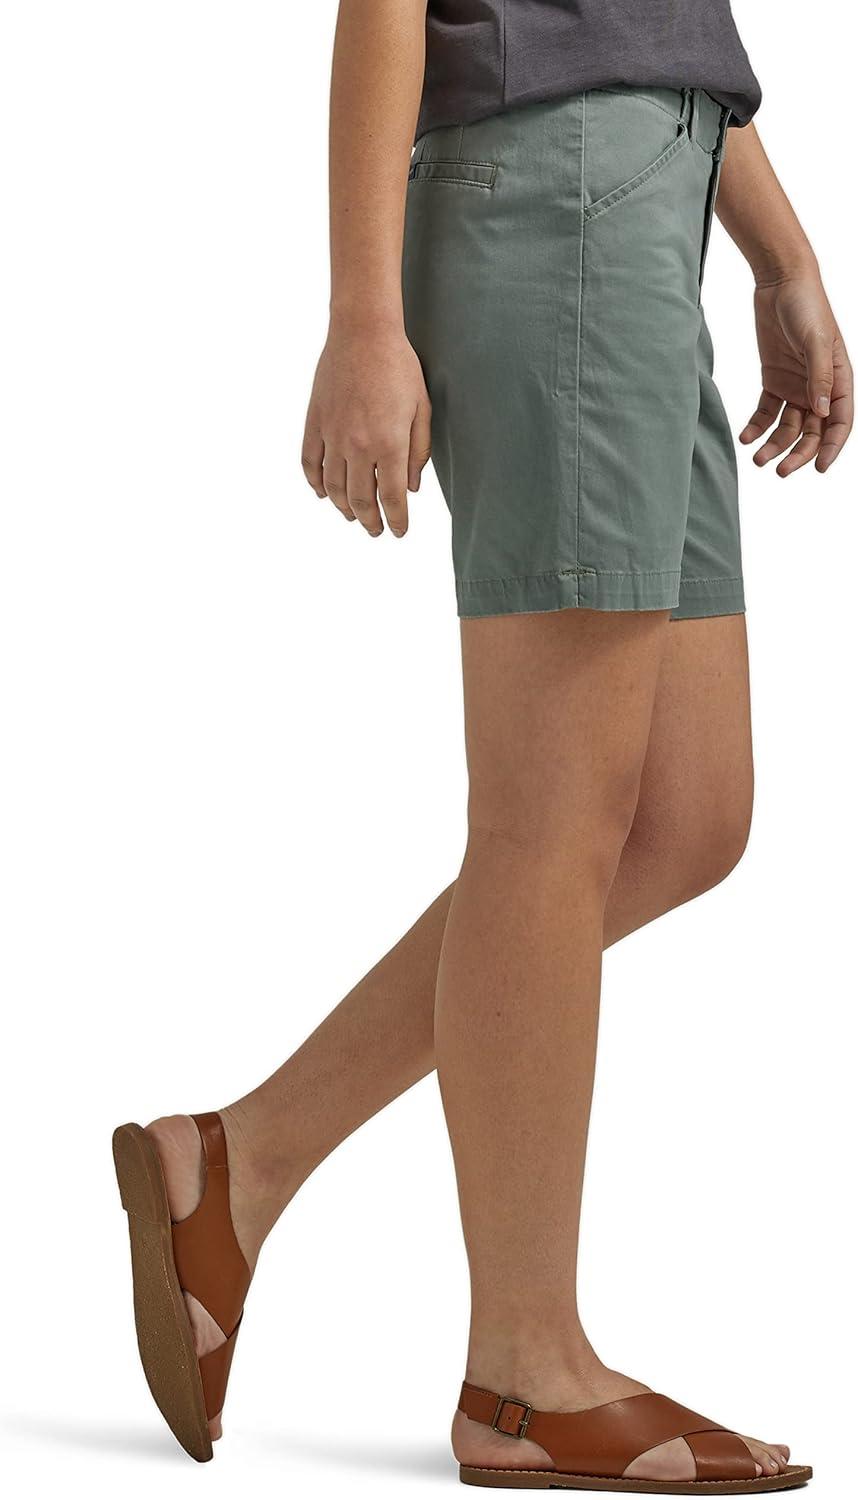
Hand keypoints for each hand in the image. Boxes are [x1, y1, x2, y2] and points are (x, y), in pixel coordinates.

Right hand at [301, 320, 431, 535]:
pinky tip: (322, 493)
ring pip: (333, 487)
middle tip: (375, 530)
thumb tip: (410, 488)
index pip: (391, 498)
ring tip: (353, 515)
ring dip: (343, 507)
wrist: (362, 333)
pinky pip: (309, 463)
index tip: (399, 531)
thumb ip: (418, 452)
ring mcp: (332, 435)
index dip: (396, 520)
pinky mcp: (314, 423)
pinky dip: (314, 483)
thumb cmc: (399, 367)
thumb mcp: (421, 409)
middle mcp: (358, 445)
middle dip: (369, 520)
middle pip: (360, 499)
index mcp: (389, 444)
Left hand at [740, 272, 852, 476]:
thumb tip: (822, 413)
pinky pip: (767, 412)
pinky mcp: (774, 381)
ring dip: (774, 445)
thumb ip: (819, 377)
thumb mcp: (816, 341)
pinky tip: (746, 438)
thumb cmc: (807, 305)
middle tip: (780, 471)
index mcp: (838, 380)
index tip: (818, 468)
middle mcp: (819, 388)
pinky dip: (757, 427)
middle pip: (812, 431)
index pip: (840, 422)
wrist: (780, 283)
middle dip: (798, 454)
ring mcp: (796, 386)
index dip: (831, 447)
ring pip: (788, 427)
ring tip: (758, 459)